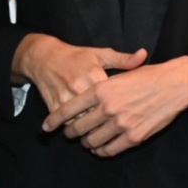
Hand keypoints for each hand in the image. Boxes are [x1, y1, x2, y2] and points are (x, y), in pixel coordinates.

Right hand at [12, 34, 146, 116]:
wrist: (44, 58)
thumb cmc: (77, 57)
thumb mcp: (100, 54)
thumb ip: (123, 59)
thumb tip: (144, 54)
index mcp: (94, 75)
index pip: (112, 99)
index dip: (120, 109)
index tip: (125, 113)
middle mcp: (79, 87)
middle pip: (97, 114)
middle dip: (105, 123)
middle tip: (114, 128)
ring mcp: (65, 97)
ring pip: (82, 122)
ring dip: (89, 129)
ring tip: (98, 132)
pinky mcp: (53, 105)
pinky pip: (66, 123)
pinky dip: (74, 127)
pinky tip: (81, 129)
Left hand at [42, 56, 187, 157]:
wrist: (175, 84)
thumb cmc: (147, 76)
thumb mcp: (119, 75)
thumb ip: (99, 88)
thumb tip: (81, 98)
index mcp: (101, 89)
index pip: (68, 109)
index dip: (53, 121)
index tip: (46, 127)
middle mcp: (107, 108)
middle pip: (77, 128)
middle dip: (70, 133)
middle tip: (69, 134)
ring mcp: (120, 124)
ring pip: (91, 142)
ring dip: (86, 144)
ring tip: (86, 141)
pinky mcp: (134, 137)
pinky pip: (109, 150)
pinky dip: (101, 151)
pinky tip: (101, 148)